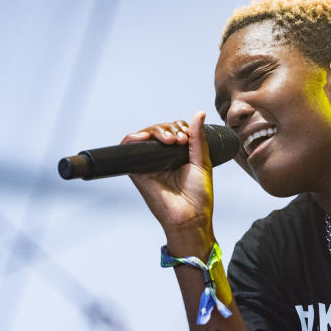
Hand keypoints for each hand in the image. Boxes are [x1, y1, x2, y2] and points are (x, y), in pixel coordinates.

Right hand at [122, 111, 216, 247]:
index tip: (189, 137)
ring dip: (157, 130)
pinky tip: (144, 137)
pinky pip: (128, 148)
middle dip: (170, 128)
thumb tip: (199, 113)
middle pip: (159, 130)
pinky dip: (133, 138)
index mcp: (177, 155)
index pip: (173, 130)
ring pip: (145, 135)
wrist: (190, 216)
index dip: (180, 127)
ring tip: (171, 140)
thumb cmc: (199, 195)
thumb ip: (198, 138)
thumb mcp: (202, 161)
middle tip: (181, 139)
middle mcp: (161, 158)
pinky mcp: (137, 171)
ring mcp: (148, 163)